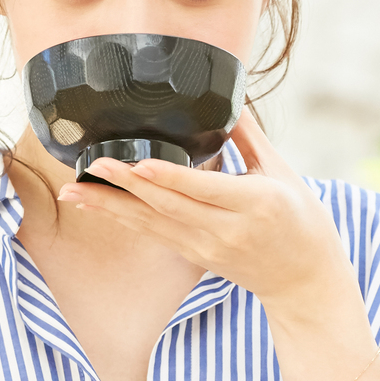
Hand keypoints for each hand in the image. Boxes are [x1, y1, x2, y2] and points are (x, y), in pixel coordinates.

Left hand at [58, 112, 354, 313]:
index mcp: (254, 204)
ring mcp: (207, 248)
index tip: (138, 164)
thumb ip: (249, 136)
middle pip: (168, 206)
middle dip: (126, 186)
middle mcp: (226, 230)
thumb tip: (227, 98)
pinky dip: (122, 218)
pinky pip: (153, 234)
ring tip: (75, 191)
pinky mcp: (195, 256)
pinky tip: (95, 206)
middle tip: (94, 165)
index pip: (203, 189)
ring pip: (152, 224)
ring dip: (110, 207)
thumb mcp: (283, 172)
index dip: (168, 177)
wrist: (304, 281)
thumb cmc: (302, 221)